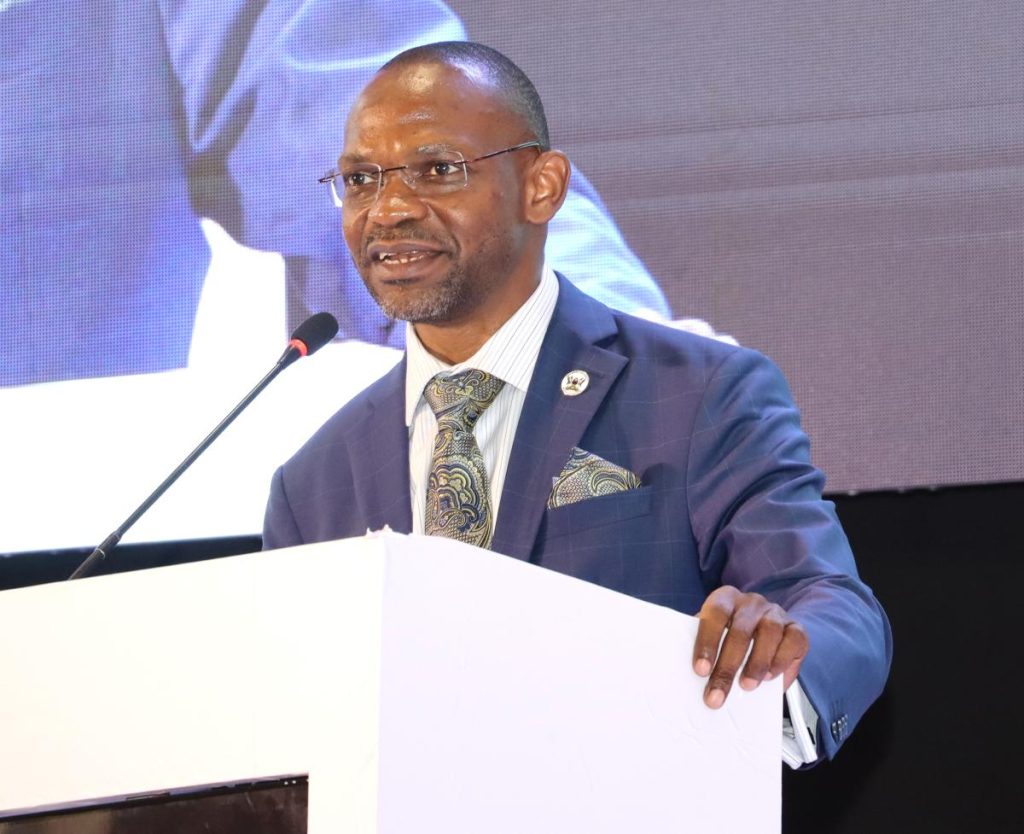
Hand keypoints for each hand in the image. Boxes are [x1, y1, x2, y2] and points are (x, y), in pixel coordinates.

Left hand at [692, 585, 808, 708]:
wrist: (761, 631)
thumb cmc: (730, 636)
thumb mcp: (714, 638)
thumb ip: (707, 652)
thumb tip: (697, 678)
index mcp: (725, 598)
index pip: (715, 614)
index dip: (707, 641)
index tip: (701, 670)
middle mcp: (751, 602)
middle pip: (740, 631)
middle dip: (727, 667)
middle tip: (717, 695)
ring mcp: (775, 613)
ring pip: (769, 633)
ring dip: (756, 664)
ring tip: (746, 686)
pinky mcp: (796, 628)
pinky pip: (793, 641)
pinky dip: (781, 661)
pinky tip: (770, 677)